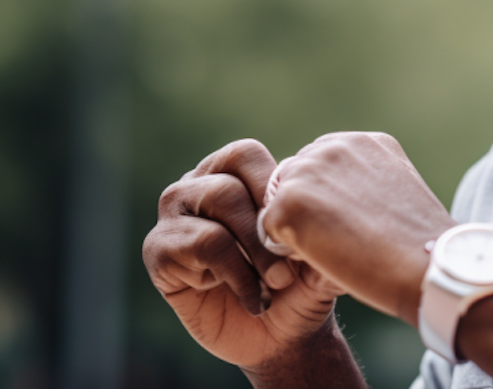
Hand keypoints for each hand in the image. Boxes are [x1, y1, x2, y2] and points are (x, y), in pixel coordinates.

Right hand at [142, 139, 346, 368]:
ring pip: (211, 212)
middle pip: (227, 187)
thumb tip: (334, 210)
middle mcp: (197, 186)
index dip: (273, 190)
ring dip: (251, 254)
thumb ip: (325, 228)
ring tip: (273, 287)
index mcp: (233, 172)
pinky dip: (234, 275)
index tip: (299, 231)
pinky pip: (197, 245)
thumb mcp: (320, 254)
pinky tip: (250, 298)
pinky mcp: (158, 250)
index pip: (246, 155)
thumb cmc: (298, 285)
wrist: (279, 338)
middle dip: (263, 232)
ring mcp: (174, 215)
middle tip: (287, 273)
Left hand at [261, 132, 455, 325]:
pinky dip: (286, 251)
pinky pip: (269, 230)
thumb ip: (366, 186)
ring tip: (332, 252)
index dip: (326, 200)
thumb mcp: (398, 198)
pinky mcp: (290, 201)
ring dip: (295, 229)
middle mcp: (336, 146)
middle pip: (294, 178)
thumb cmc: (420, 247)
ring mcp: (310, 170)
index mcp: (367, 142)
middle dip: (305, 210)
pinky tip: (321, 260)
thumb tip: (339, 204)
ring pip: (279, 202)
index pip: (321, 166)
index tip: (347, 227)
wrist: (427, 266)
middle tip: (336, 243)